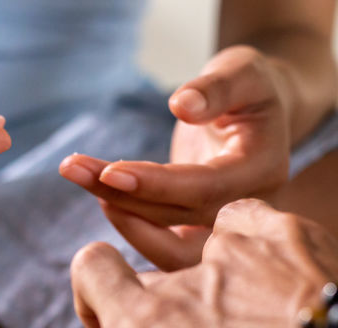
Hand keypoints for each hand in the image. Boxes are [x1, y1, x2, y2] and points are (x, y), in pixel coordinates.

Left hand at [59, 46, 291, 269]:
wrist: (259, 114)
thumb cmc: (250, 87)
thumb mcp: (241, 71)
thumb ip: (216, 87)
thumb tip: (182, 105)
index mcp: (263, 171)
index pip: (205, 188)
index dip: (156, 184)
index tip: (109, 171)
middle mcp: (246, 211)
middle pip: (180, 218)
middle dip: (124, 196)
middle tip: (74, 167)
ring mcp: (223, 229)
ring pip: (167, 243)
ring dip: (118, 213)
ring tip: (78, 172)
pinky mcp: (200, 233)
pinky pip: (163, 247)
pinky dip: (128, 224)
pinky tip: (99, 191)